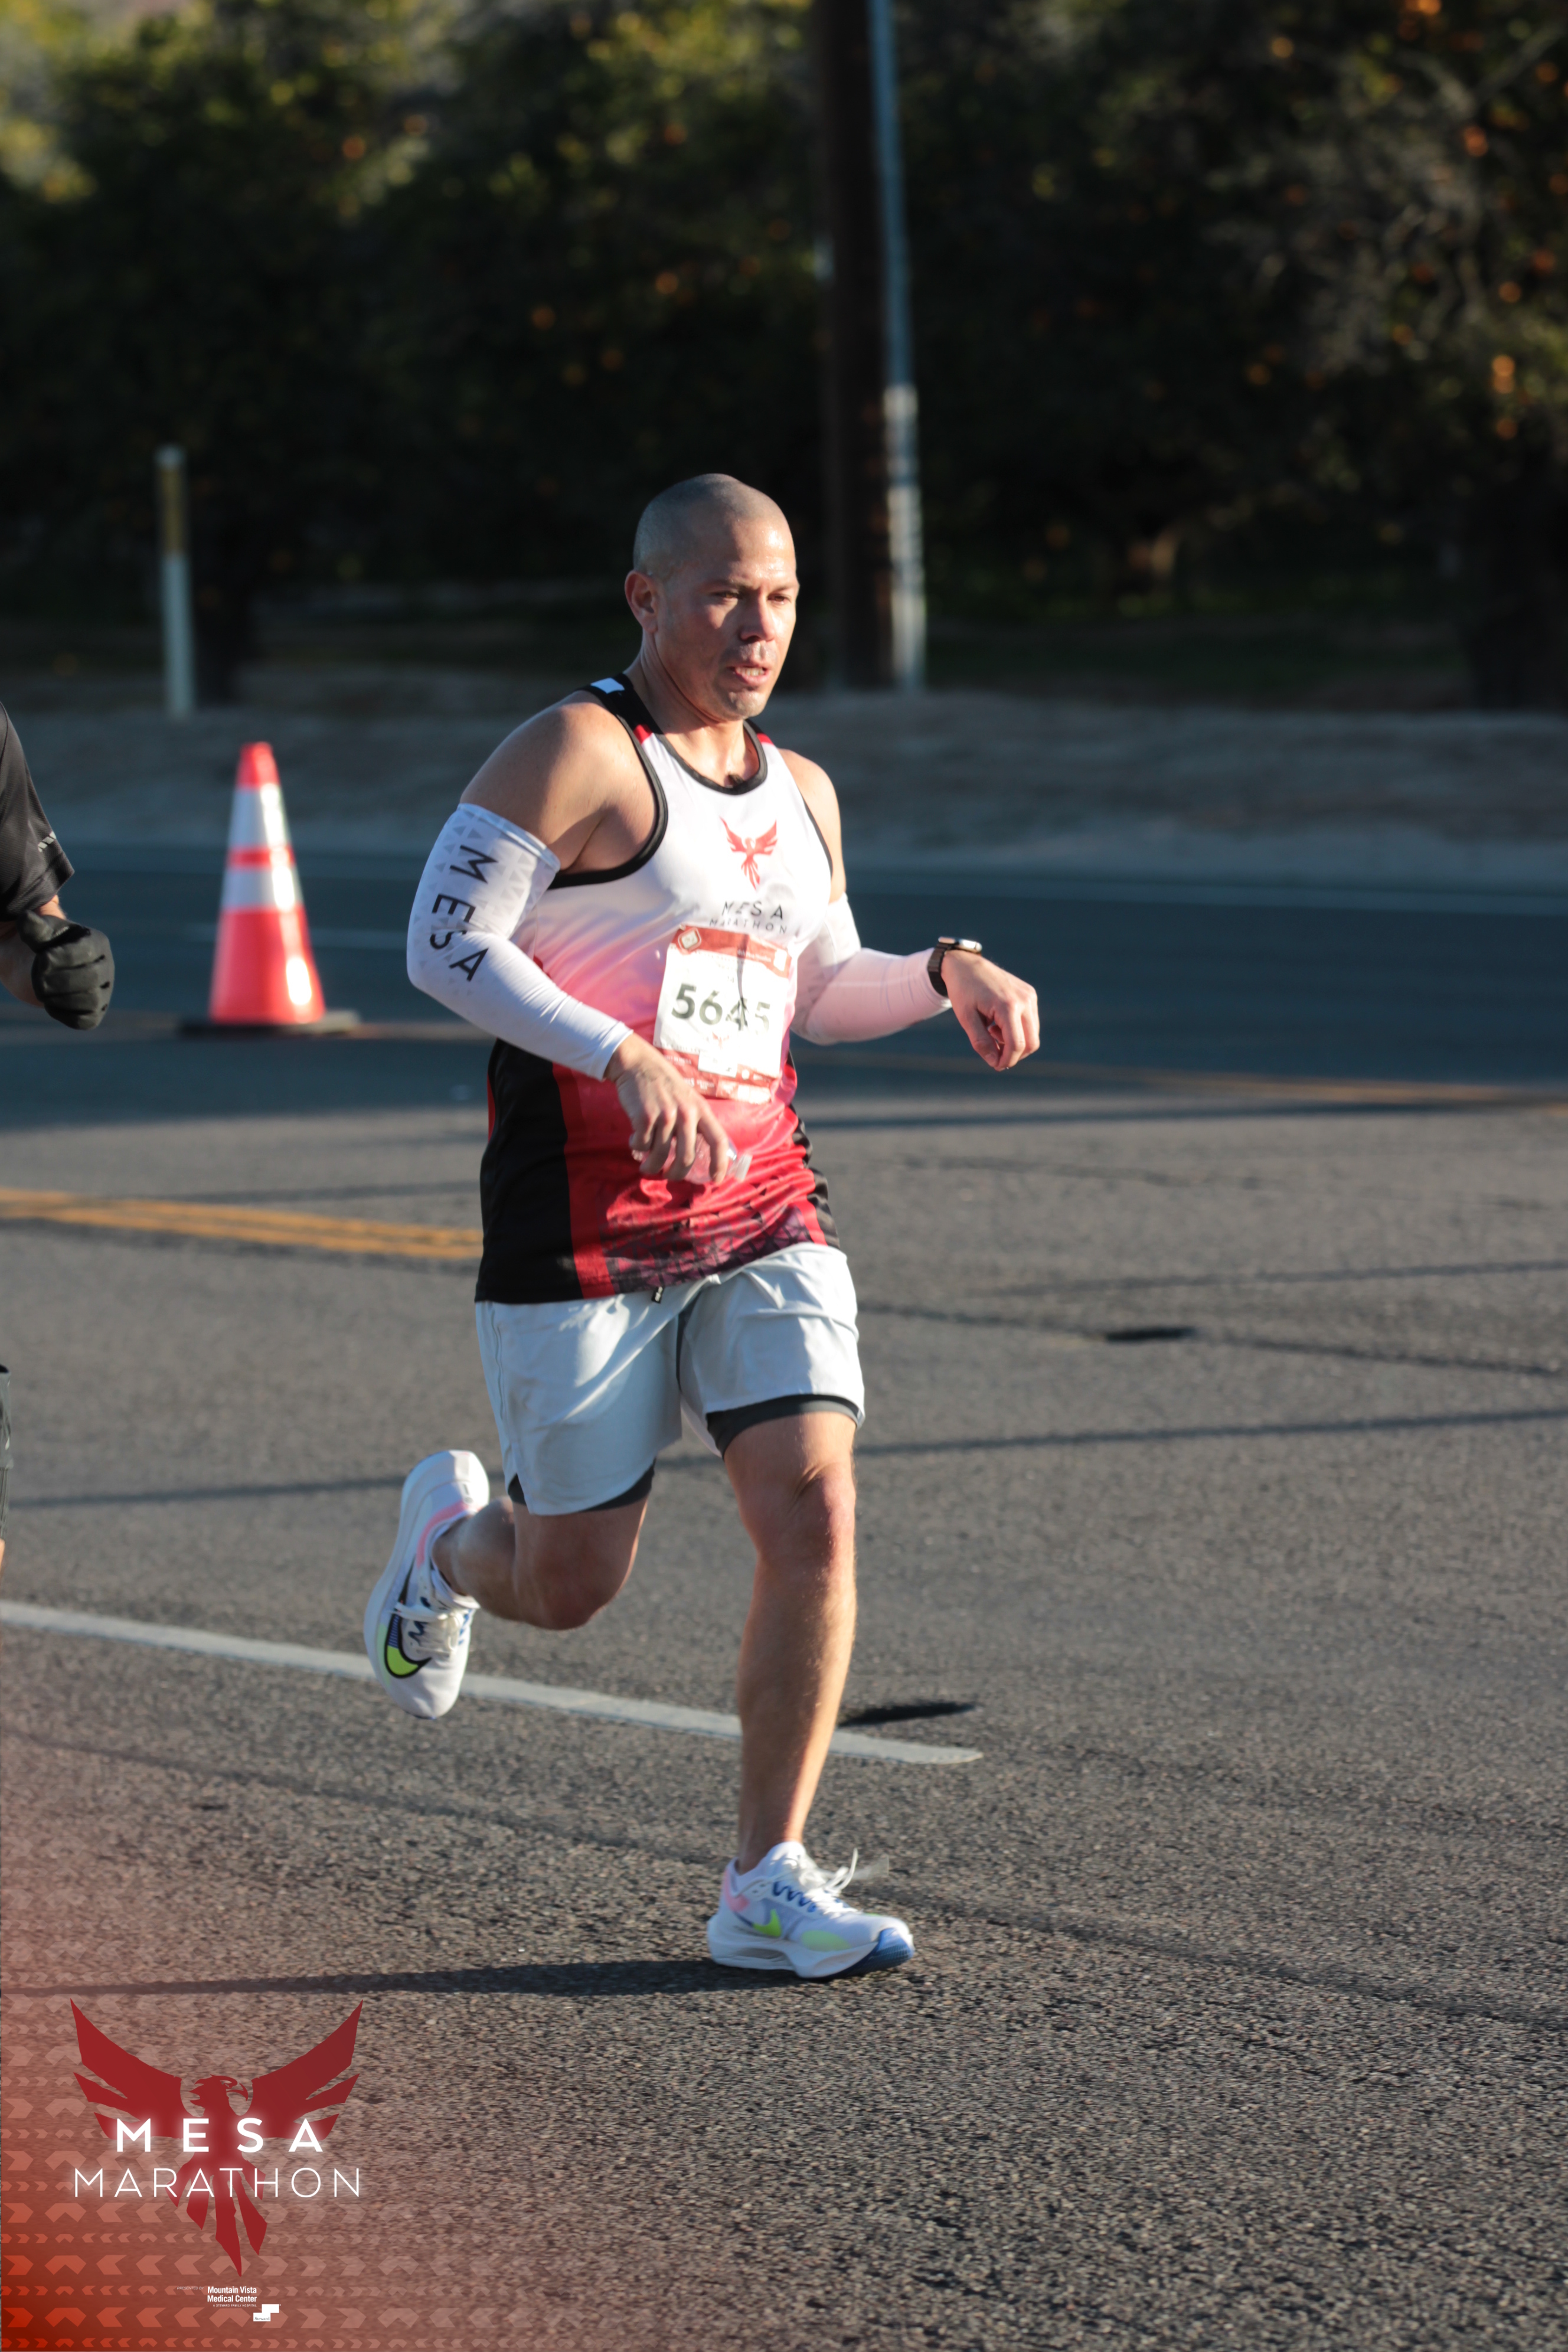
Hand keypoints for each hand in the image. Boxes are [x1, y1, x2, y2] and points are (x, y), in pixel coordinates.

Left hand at [17, 906, 114, 1030]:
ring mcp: (103, 992)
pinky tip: (50, 1003)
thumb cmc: (46, 946)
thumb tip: (25, 918)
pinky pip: (85, 1020)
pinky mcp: (94, 1013)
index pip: (86, 952)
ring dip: (61, 998)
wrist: (46, 968)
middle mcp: (106, 967)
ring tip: (42, 991)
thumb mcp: (40, 933)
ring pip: (91, 1001)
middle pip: (92, 978)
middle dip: (60, 981)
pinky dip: (64, 1014)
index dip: (61, 958)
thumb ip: (33, 927)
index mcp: (97, 943)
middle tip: (38, 981)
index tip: (41, 960)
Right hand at [606, 1033, 733, 1183]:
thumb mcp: (687, 1098)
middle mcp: (686, 1113)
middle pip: (686, 1157)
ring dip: (652, 1166)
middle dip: (677, 1174)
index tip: (716, 1180)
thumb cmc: (664, 1084)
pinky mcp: (644, 1117)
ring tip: (646, 1166)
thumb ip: (693, 1121)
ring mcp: (665, 1115)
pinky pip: (642, 1145)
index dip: (719, 1163)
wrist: (638, 1064)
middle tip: (669, 1176)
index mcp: (701, 1109)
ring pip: (661, 1155)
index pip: (718, 1140)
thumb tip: (692, 1154)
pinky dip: (638, 1148)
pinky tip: (635, 1141)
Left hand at [942, 953, 1038, 1070]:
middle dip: (1014, 1054)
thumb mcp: (966, 1019)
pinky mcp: (1030, 994)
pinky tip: (998, 1023)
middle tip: (994, 1053)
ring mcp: (1029, 996)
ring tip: (992, 1031)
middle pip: (1031, 1043)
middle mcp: (1024, 1000)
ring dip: (1015, 1042)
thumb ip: (981, 1042)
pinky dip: (1017, 1030)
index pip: (1017, 1044)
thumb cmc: (963, 991)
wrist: (966, 965)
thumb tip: (995, 1063)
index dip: (1007, 1060)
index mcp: (1008, 1006)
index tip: (995, 1066)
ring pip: (1032, 1034)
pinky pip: (1030, 1022)